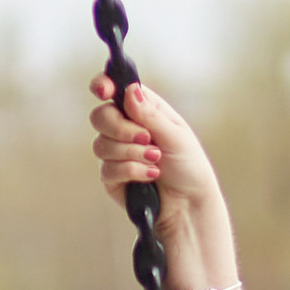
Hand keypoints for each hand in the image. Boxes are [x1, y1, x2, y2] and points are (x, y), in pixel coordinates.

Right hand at [89, 76, 221, 225]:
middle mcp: (125, 129)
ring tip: (156, 161)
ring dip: (132, 153)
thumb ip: (150, 114)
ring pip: (101, 144)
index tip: (103, 90)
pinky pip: (108, 169)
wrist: (189, 204)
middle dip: (121, 128)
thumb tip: (130, 90)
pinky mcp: (112, 177)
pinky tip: (151, 176)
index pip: (115, 91)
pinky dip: (132, 171)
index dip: (103, 86)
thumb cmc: (188, 166)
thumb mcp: (176, 135)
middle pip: (100, 116)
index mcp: (142, 111)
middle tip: (146, 138)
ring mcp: (116, 153)